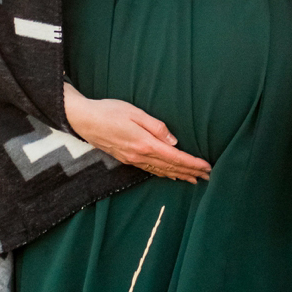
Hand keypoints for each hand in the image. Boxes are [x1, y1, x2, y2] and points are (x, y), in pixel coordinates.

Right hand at [64, 82, 210, 182]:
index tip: (207, 167)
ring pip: (161, 171)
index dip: (192, 163)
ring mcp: (132, 159)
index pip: (175, 157)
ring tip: (194, 179)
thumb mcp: (135, 112)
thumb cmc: (108, 111)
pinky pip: (150, 170)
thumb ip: (157, 127)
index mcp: (145, 144)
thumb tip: (174, 141)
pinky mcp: (126, 159)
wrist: (83, 120)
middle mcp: (139, 156)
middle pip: (171, 167)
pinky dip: (164, 174)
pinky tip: (170, 175)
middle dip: (190, 172)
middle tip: (208, 177)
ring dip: (179, 175)